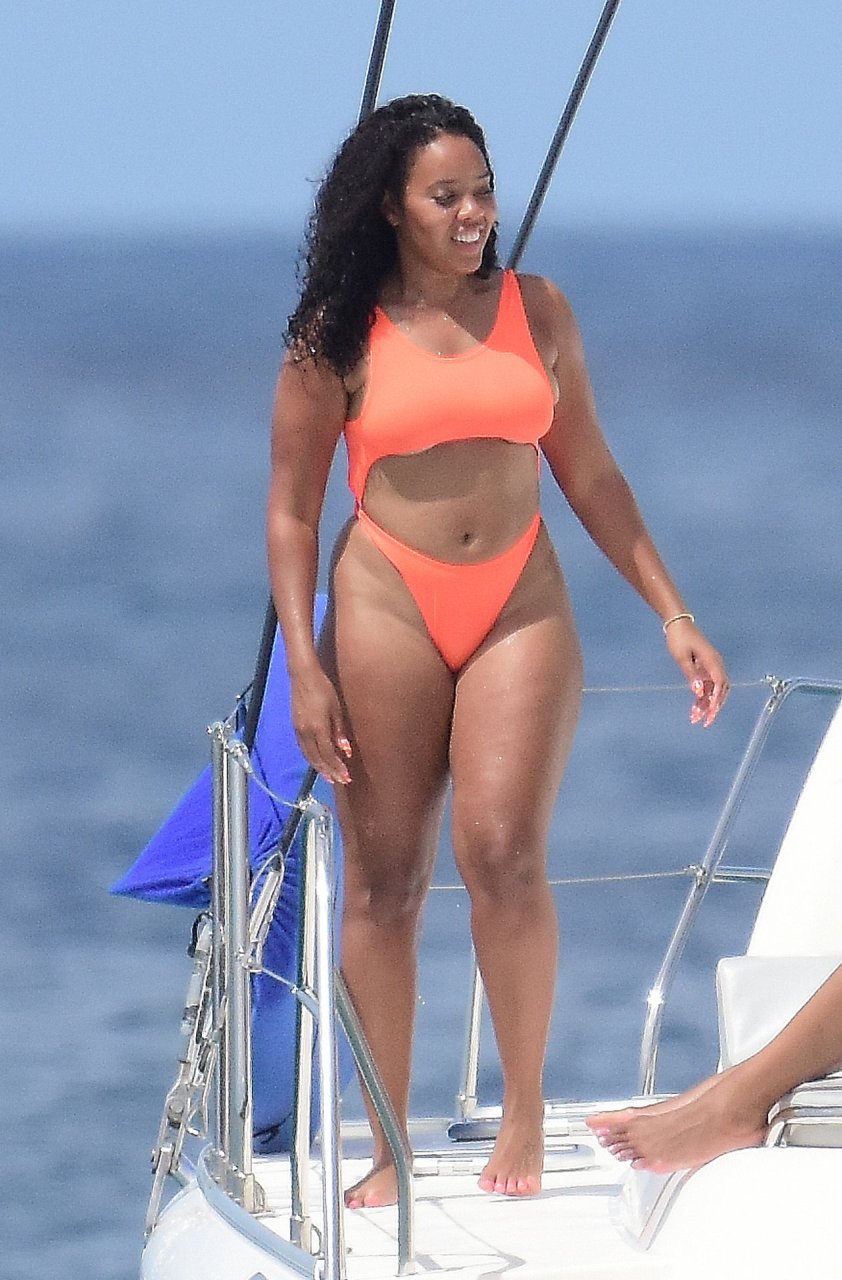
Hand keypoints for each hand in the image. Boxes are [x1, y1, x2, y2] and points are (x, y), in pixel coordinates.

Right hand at [289, 662, 352, 783]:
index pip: (328, 754)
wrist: (303, 676)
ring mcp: (298, 730)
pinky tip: (317, 761)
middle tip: (340, 781)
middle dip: (329, 771)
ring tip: (329, 776)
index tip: (346, 777)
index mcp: (317, 728)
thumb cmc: (324, 689)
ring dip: (319, 767)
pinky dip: (311, 758)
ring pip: (308, 755)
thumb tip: (346, 751)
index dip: (337, 767)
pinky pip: (303, 748)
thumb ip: (339, 732)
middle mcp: (306, 733)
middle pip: (317, 758)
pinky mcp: (295, 726)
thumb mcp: (336, 709)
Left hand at [664, 618, 729, 727]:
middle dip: (714, 707)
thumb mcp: (682, 657)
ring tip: (695, 719)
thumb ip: (691, 675)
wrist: (678, 623)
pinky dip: (701, 698)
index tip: (711, 713)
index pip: (720, 685)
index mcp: (713, 662)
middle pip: (721, 690)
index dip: (717, 700)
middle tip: (705, 722)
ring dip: (706, 705)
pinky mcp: (705, 668)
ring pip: (713, 691)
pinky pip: (707, 686)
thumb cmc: (680, 638)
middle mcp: (715, 665)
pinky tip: (694, 709)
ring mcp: (711, 667)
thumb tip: (698, 692)